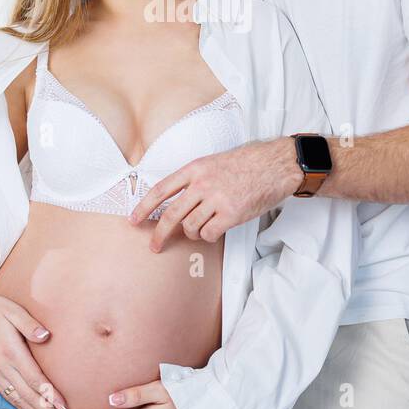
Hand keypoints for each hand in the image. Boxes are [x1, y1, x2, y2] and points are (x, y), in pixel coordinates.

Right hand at [0, 286, 67, 408]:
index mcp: (11, 352)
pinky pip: (7, 395)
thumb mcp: (13, 311)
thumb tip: (46, 336)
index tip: (64, 406)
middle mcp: (2, 366)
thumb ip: (30, 324)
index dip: (49, 395)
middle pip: (27, 395)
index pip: (34, 379)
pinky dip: (20, 407)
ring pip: (17, 399)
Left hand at [127, 137, 303, 251]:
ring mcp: (216, 199)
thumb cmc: (247, 163)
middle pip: (171, 214)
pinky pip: (209, 234)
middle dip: (159, 234)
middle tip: (154, 246)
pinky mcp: (231, 214)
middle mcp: (202, 184)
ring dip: (193, 233)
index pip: (161, 190)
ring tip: (203, 227)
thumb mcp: (213, 162)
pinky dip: (209, 236)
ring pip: (190, 227)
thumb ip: (194, 179)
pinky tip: (216, 229)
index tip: (134, 219)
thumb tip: (175, 201)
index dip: (144, 206)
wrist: (274, 164)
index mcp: (195, 168)